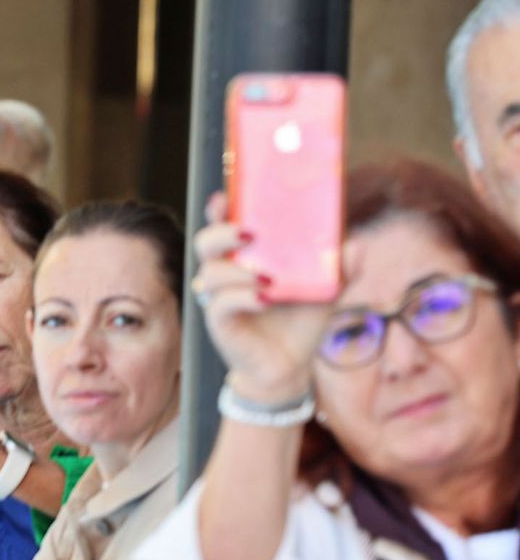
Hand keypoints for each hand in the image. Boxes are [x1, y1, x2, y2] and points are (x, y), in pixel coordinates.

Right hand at [194, 191, 357, 402]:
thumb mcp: (328, 290)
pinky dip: (241, 298)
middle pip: (205, 242)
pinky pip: (219, 304)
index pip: (224, 224)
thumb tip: (355, 244)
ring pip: (209, 273)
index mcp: (247, 256)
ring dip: (235, 270)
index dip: (220, 207)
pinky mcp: (221, 323)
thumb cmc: (301, 320)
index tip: (228, 194)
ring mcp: (220, 297)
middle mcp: (227, 273)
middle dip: (221, 231)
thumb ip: (341, 267)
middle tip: (250, 233)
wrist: (292, 365)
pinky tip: (264, 300)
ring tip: (267, 278)